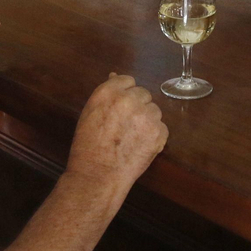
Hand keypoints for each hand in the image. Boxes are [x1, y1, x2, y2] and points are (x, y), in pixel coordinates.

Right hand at [65, 74, 167, 196]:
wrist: (98, 175)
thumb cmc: (88, 146)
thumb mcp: (90, 113)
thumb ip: (106, 95)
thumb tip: (114, 76)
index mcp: (108, 92)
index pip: (127, 80)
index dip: (125, 94)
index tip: (121, 107)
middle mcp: (129, 99)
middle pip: (143, 94)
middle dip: (138, 107)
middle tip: (126, 126)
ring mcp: (146, 115)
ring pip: (154, 110)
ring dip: (147, 120)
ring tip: (133, 138)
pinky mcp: (159, 132)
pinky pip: (162, 127)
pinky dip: (155, 136)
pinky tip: (140, 146)